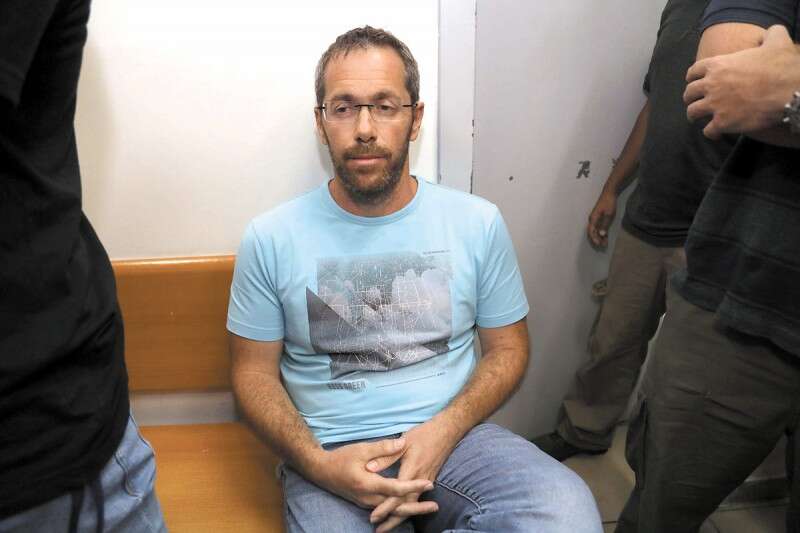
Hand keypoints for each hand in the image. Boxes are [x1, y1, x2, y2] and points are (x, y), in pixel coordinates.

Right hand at [311, 437, 435, 509]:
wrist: (321, 471)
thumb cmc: (341, 458)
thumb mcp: (361, 449)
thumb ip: (383, 447)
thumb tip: (403, 442)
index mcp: (367, 484)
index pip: (395, 488)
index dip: (413, 486)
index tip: (428, 484)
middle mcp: (367, 498)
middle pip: (396, 506)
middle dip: (417, 507)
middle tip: (435, 506)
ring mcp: (366, 503)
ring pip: (391, 510)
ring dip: (410, 509)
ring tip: (428, 507)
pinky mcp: (366, 503)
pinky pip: (385, 509)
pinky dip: (399, 509)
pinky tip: (411, 506)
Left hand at [366, 418, 460, 531]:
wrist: (447, 431)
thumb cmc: (424, 434)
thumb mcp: (404, 441)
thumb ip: (387, 455)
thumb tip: (369, 468)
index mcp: (412, 469)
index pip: (397, 494)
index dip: (385, 507)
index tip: (374, 517)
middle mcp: (421, 480)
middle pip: (406, 505)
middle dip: (393, 519)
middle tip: (379, 530)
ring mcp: (426, 481)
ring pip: (412, 504)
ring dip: (400, 516)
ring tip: (387, 527)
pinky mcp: (429, 480)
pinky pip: (417, 498)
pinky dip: (408, 508)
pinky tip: (401, 513)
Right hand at [587, 190, 616, 246]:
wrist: (609, 193)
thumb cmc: (609, 202)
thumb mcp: (608, 214)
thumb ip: (605, 225)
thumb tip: (601, 234)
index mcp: (593, 218)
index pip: (591, 231)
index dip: (594, 238)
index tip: (598, 243)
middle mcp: (593, 219)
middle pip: (592, 232)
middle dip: (597, 239)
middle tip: (603, 245)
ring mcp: (596, 218)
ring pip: (596, 230)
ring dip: (600, 237)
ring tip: (605, 243)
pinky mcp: (600, 217)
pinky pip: (599, 227)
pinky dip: (602, 232)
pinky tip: (606, 237)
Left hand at [685, 24, 799, 138]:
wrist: (788, 91)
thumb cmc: (781, 66)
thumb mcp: (777, 42)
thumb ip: (771, 34)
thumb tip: (773, 32)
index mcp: (718, 65)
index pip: (694, 70)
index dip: (692, 76)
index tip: (692, 80)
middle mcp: (711, 85)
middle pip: (689, 92)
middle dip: (690, 97)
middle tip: (693, 100)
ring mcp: (715, 105)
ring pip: (693, 112)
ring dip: (693, 115)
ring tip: (696, 118)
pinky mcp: (722, 123)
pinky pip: (708, 130)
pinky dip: (710, 132)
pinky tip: (714, 133)